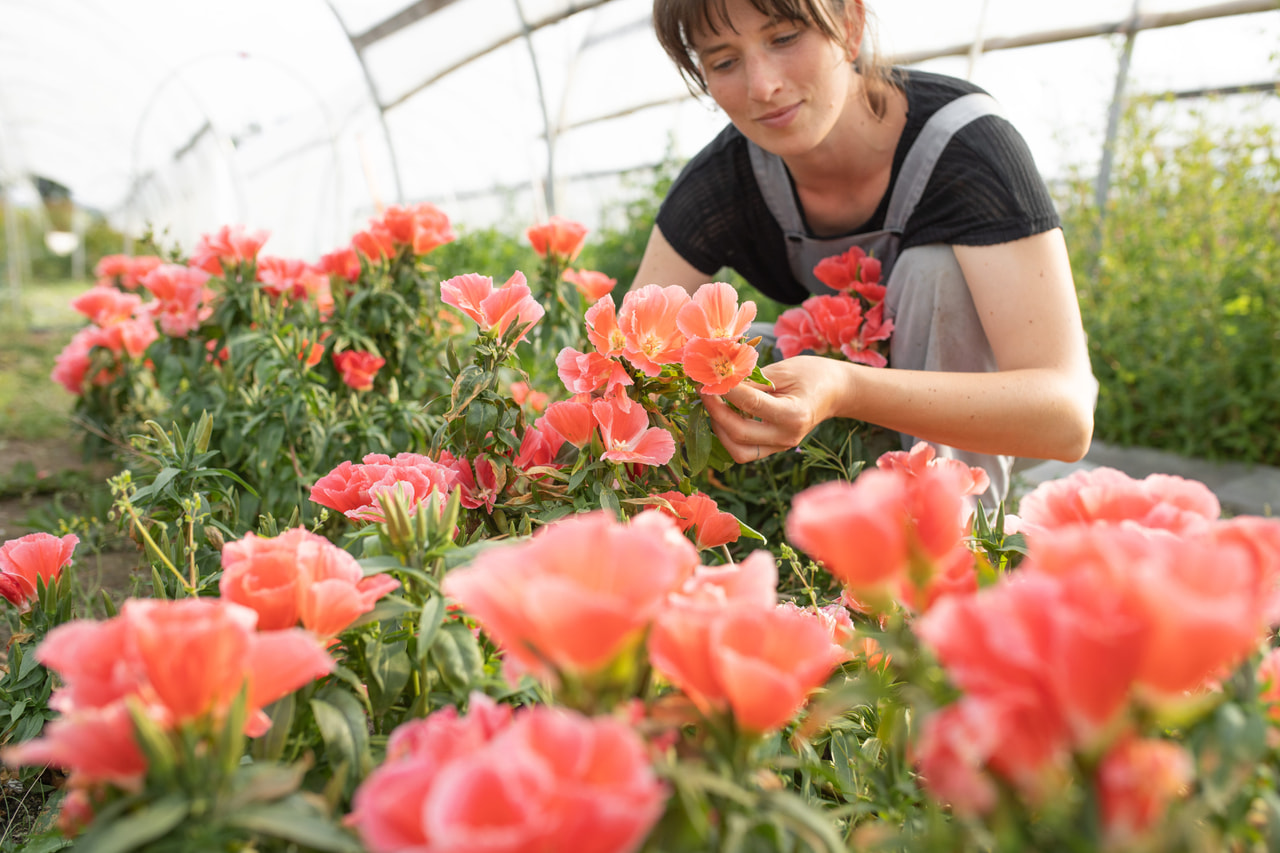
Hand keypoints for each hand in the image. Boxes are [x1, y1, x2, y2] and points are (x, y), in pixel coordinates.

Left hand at [700, 356, 849, 463]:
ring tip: (712, 403)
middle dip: (715, 411)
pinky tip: (723, 413)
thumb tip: (720, 381)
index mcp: (794, 415)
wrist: (836, 391)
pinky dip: (728, 435)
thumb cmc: (812, 374)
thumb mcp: (784, 369)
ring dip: (718, 428)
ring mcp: (780, 446)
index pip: (751, 404)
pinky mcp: (773, 448)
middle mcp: (786, 437)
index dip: (726, 390)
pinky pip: (743, 451)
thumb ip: (753, 378)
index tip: (709, 376)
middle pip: (739, 433)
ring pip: (737, 451)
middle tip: (704, 390)